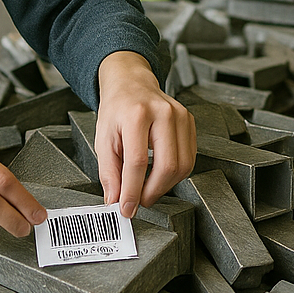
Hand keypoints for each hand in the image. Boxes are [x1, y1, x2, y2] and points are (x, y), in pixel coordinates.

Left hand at [95, 52, 195, 218]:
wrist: (131, 84)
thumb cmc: (117, 109)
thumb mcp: (103, 139)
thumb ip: (109, 172)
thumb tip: (116, 200)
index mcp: (137, 114)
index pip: (137, 162)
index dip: (132, 191)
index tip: (127, 208)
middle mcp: (163, 112)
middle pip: (167, 165)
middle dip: (153, 192)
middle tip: (139, 201)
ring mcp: (180, 115)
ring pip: (183, 165)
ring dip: (165, 185)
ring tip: (148, 188)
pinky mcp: (189, 121)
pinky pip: (189, 158)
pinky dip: (175, 174)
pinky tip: (160, 173)